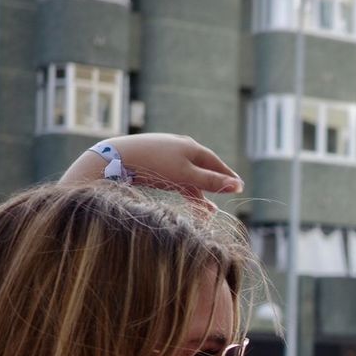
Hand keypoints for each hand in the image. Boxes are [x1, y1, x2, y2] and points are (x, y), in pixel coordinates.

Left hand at [63, 134, 241, 211]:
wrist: (116, 158)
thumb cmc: (154, 166)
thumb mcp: (186, 176)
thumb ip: (211, 182)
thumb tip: (238, 186)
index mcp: (192, 147)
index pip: (216, 163)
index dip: (228, 176)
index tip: (239, 187)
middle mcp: (181, 146)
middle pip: (203, 167)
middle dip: (214, 184)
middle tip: (226, 196)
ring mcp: (165, 152)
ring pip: (188, 173)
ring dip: (198, 191)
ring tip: (207, 209)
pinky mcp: (152, 160)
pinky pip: (174, 174)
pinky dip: (182, 186)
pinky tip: (184, 194)